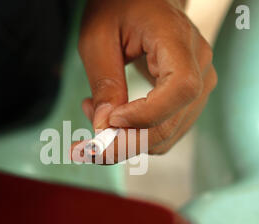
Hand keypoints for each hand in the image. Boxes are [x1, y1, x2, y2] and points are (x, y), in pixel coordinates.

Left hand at [71, 0, 216, 163]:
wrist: (143, 2)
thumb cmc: (120, 8)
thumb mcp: (99, 37)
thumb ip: (104, 82)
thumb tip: (105, 127)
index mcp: (178, 39)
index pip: (179, 89)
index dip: (145, 114)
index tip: (111, 120)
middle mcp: (198, 65)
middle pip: (170, 123)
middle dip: (125, 143)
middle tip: (86, 146)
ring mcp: (197, 86)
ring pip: (165, 135)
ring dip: (126, 141)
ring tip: (95, 116)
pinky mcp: (185, 101)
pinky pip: (163, 132)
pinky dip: (134, 136)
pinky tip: (112, 119)